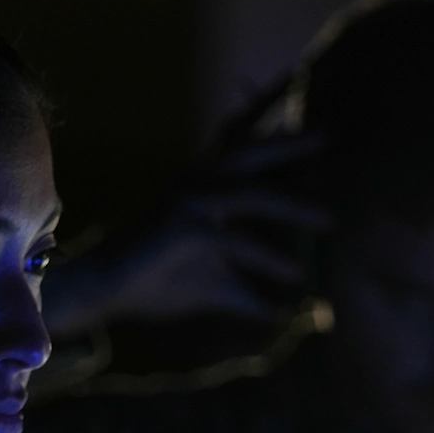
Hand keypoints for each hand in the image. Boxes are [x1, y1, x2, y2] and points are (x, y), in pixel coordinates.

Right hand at [40, 134, 329, 339]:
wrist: (104, 291)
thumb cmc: (156, 283)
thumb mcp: (214, 283)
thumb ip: (249, 292)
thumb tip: (285, 316)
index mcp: (201, 185)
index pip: (239, 147)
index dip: (269, 129)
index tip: (307, 116)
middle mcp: (195, 184)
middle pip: (249, 153)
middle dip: (288, 145)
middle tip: (327, 136)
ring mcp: (188, 202)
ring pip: (251, 194)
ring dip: (293, 206)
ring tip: (329, 222)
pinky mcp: (184, 228)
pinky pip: (235, 240)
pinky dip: (266, 258)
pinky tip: (294, 277)